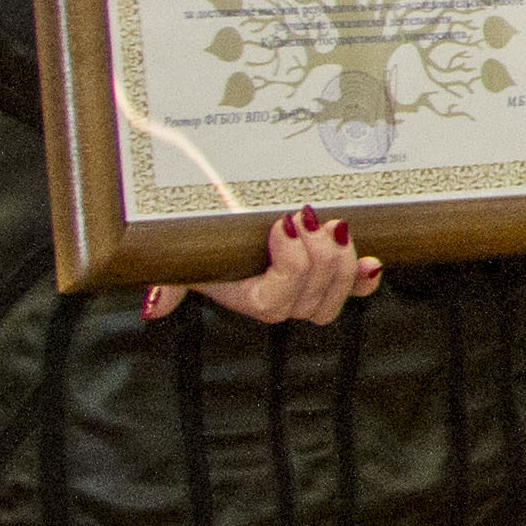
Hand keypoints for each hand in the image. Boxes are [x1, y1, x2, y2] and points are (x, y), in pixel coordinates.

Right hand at [150, 204, 379, 323]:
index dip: (290, 265)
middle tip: (307, 216)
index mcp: (253, 301)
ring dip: (339, 258)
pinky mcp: (333, 275)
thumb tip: (154, 309)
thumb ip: (169, 284)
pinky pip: (356, 288)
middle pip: (315, 299)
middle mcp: (286, 303)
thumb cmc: (207, 244)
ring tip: (331, 224)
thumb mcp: (183, 260)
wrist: (231, 227)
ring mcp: (312, 290)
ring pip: (337, 291)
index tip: (281, 223)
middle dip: (318, 257)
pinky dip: (364, 278)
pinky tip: (372, 263)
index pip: (279, 302)